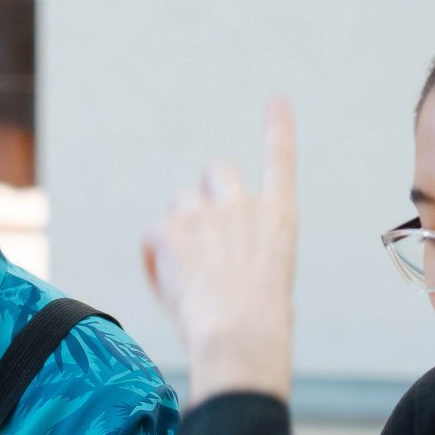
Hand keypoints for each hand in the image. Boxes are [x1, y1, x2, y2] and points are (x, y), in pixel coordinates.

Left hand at [144, 98, 297, 402]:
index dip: (278, 126)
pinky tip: (170, 281)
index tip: (277, 98)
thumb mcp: (272, 279)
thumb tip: (219, 257)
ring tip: (189, 270)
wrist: (240, 335)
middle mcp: (243, 204)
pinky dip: (155, 255)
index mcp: (279, 217)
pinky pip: (153, 233)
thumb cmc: (260, 324)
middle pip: (216, 169)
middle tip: (201, 227)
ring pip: (180, 202)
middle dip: (206, 190)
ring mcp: (205, 212)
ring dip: (179, 226)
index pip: (281, 159)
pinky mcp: (171, 228)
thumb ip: (249, 252)